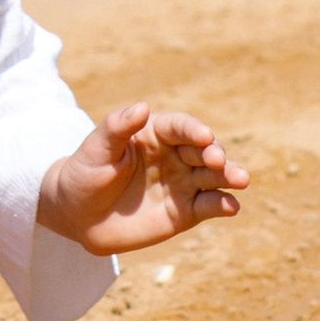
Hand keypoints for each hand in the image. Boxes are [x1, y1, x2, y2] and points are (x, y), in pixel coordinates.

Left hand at [36, 103, 247, 256]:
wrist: (78, 214)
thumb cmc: (85, 173)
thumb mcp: (96, 149)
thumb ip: (117, 127)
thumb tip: (142, 107)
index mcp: (156, 133)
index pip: (180, 127)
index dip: (193, 130)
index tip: (203, 136)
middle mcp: (176, 155)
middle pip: (203, 150)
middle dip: (215, 153)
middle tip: (218, 160)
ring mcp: (183, 183)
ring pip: (213, 177)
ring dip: (229, 176)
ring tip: (240, 179)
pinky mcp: (186, 211)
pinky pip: (209, 205)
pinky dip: (223, 205)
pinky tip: (232, 206)